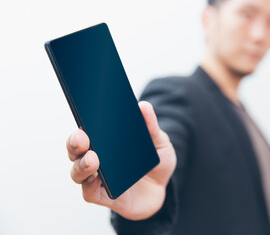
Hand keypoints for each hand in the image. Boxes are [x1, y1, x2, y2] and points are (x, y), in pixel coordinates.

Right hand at [66, 101, 176, 219]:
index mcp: (105, 142)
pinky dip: (89, 187)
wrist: (163, 188)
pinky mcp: (105, 197)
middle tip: (82, 137)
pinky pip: (90, 193)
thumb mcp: (158, 141)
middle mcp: (96, 159)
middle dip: (74, 143)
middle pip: (76, 150)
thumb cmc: (155, 161)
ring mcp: (99, 179)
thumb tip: (143, 106)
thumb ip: (151, 126)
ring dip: (81, 165)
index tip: (81, 113)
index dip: (80, 123)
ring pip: (78, 172)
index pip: (85, 131)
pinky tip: (96, 179)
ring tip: (91, 158)